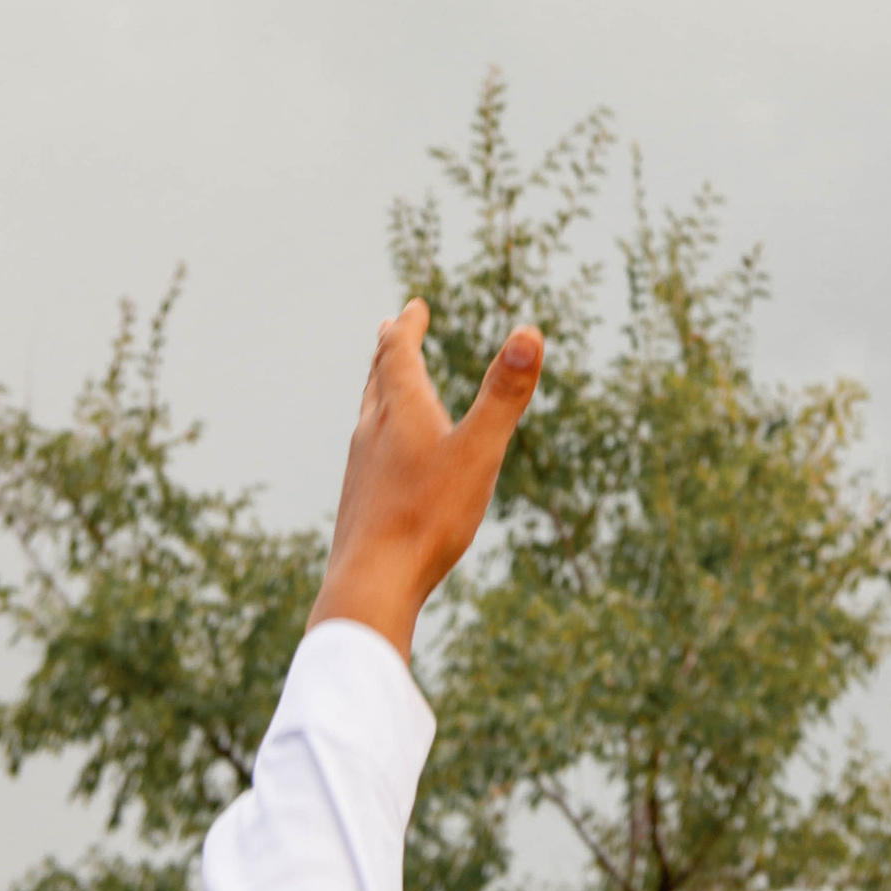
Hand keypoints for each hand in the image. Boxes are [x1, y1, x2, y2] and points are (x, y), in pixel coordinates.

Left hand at [307, 300, 543, 659]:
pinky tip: (387, 460)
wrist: (371, 584)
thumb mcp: (479, 452)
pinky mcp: (360, 502)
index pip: (397, 354)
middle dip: (388, 351)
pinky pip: (368, 452)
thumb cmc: (427, 516)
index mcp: (401, 412)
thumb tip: (530, 332)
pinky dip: (379, 432)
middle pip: (376, 379)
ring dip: (379, 389)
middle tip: (391, 328)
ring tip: (386, 385)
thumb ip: (504, 394)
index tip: (413, 307)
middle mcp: (373, 432)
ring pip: (369, 415)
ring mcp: (362, 468)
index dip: (406, 326)